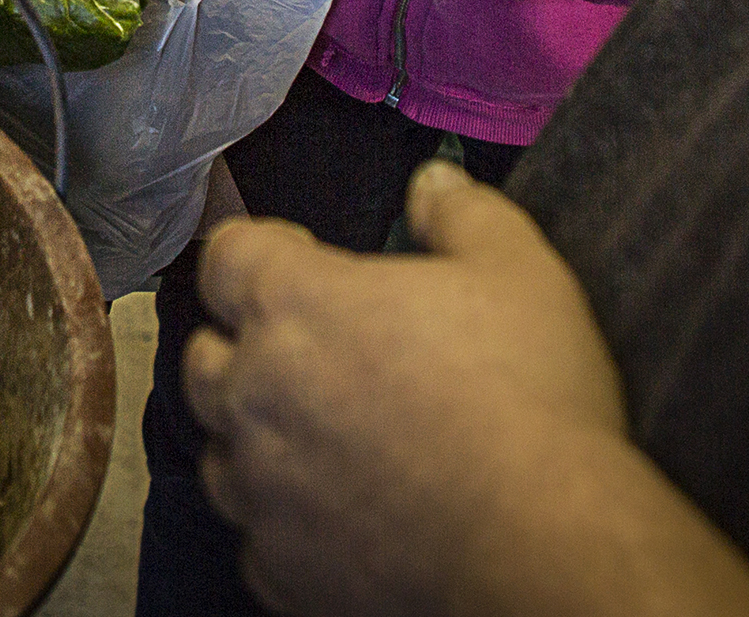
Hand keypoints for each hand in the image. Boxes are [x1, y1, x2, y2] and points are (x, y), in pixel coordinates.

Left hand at [183, 169, 652, 616]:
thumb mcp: (518, 270)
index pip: (226, 256)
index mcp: (295, 304)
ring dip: (256, 438)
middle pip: (206, 356)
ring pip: (220, 453)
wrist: (543, 545)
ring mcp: (263, 487)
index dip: (260, 249)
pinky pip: (258, 536)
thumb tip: (433, 182)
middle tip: (310, 349)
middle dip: (244, 345)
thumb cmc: (529, 399)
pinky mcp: (282, 567)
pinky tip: (339, 513)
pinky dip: (286, 522)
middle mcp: (257, 393)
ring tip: (321, 436)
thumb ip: (462, 212)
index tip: (299, 256)